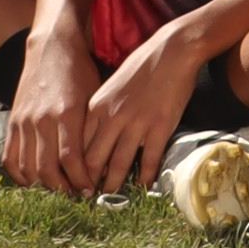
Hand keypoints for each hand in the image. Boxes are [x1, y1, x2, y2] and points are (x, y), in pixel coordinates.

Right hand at [0, 27, 105, 195]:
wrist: (51, 48)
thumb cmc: (80, 72)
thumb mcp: (94, 97)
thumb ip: (93, 128)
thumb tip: (104, 160)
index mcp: (66, 114)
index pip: (72, 160)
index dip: (81, 180)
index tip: (91, 190)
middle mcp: (42, 120)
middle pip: (48, 169)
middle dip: (63, 188)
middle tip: (76, 195)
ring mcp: (24, 122)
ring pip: (28, 168)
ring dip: (43, 185)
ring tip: (59, 190)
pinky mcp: (12, 122)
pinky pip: (10, 158)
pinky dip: (21, 175)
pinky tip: (34, 181)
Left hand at [63, 27, 204, 196]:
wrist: (173, 50)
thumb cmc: (142, 65)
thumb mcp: (111, 86)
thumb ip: (101, 111)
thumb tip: (98, 137)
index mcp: (96, 107)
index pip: (79, 145)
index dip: (75, 167)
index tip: (76, 180)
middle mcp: (112, 118)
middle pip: (93, 159)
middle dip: (89, 182)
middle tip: (88, 197)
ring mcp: (136, 123)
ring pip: (118, 164)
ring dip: (114, 184)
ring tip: (111, 198)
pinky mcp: (159, 127)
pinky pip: (148, 159)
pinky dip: (145, 177)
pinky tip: (144, 187)